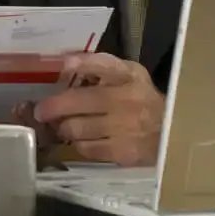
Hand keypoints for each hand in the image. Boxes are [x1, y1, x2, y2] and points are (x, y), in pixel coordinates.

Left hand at [30, 53, 165, 165]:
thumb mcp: (131, 74)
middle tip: (41, 111)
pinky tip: (83, 139)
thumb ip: (102, 67)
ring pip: (75, 128)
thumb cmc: (144, 99)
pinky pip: (86, 148)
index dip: (82, 63)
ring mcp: (125, 128)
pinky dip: (79, 144)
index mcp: (129, 76)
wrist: (173, 134)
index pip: (104, 65)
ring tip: (63, 126)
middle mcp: (126, 100)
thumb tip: (66, 64)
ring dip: (63, 128)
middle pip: (77, 101)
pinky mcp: (122, 152)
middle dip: (52, 107)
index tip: (65, 64)